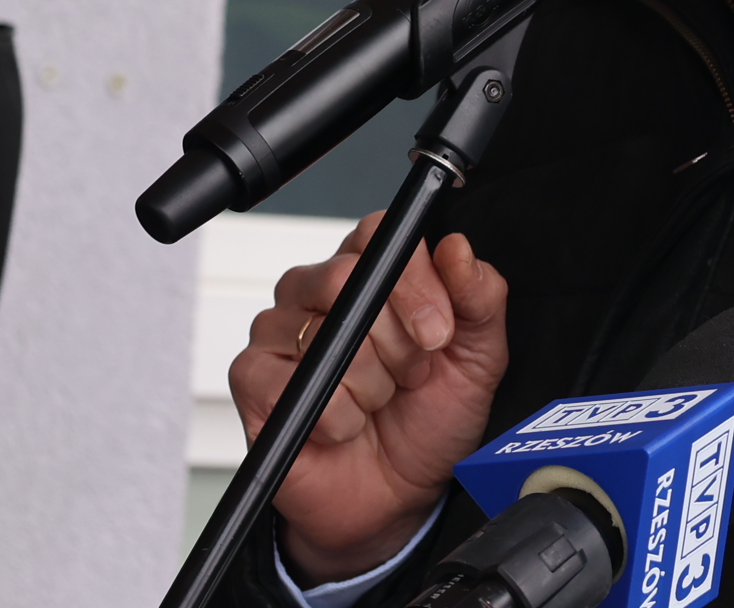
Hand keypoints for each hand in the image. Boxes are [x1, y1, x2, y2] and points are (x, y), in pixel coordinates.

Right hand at [229, 215, 510, 582]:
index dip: (414, 283)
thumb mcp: (478, 357)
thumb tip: (456, 249)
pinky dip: (334, 415)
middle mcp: (320, 291)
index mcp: (372, 271)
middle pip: (347, 277)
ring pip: (324, 334)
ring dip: (369, 385)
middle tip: (408, 375)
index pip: (380, 235)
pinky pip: (292, 380)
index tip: (439, 331)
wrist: (398, 498)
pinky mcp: (253, 377)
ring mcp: (280, 330)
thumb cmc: (430, 420)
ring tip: (376, 402)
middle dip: (394, 341)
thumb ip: (480, 296)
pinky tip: (344, 426)